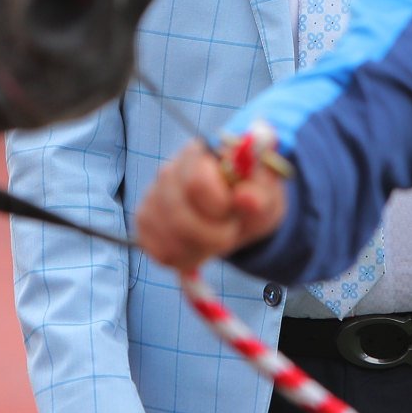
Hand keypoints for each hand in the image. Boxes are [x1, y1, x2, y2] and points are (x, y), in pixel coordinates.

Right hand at [135, 138, 287, 271]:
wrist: (239, 210)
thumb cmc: (252, 195)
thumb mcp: (266, 191)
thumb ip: (260, 191)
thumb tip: (247, 197)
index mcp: (198, 153)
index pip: (196, 183)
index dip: (219, 206)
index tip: (234, 210)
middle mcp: (168, 173)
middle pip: (179, 216)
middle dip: (213, 235)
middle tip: (231, 229)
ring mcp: (152, 199)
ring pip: (170, 239)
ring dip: (202, 249)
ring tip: (217, 238)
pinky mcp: (145, 225)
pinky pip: (161, 254)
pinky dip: (186, 259)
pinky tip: (200, 247)